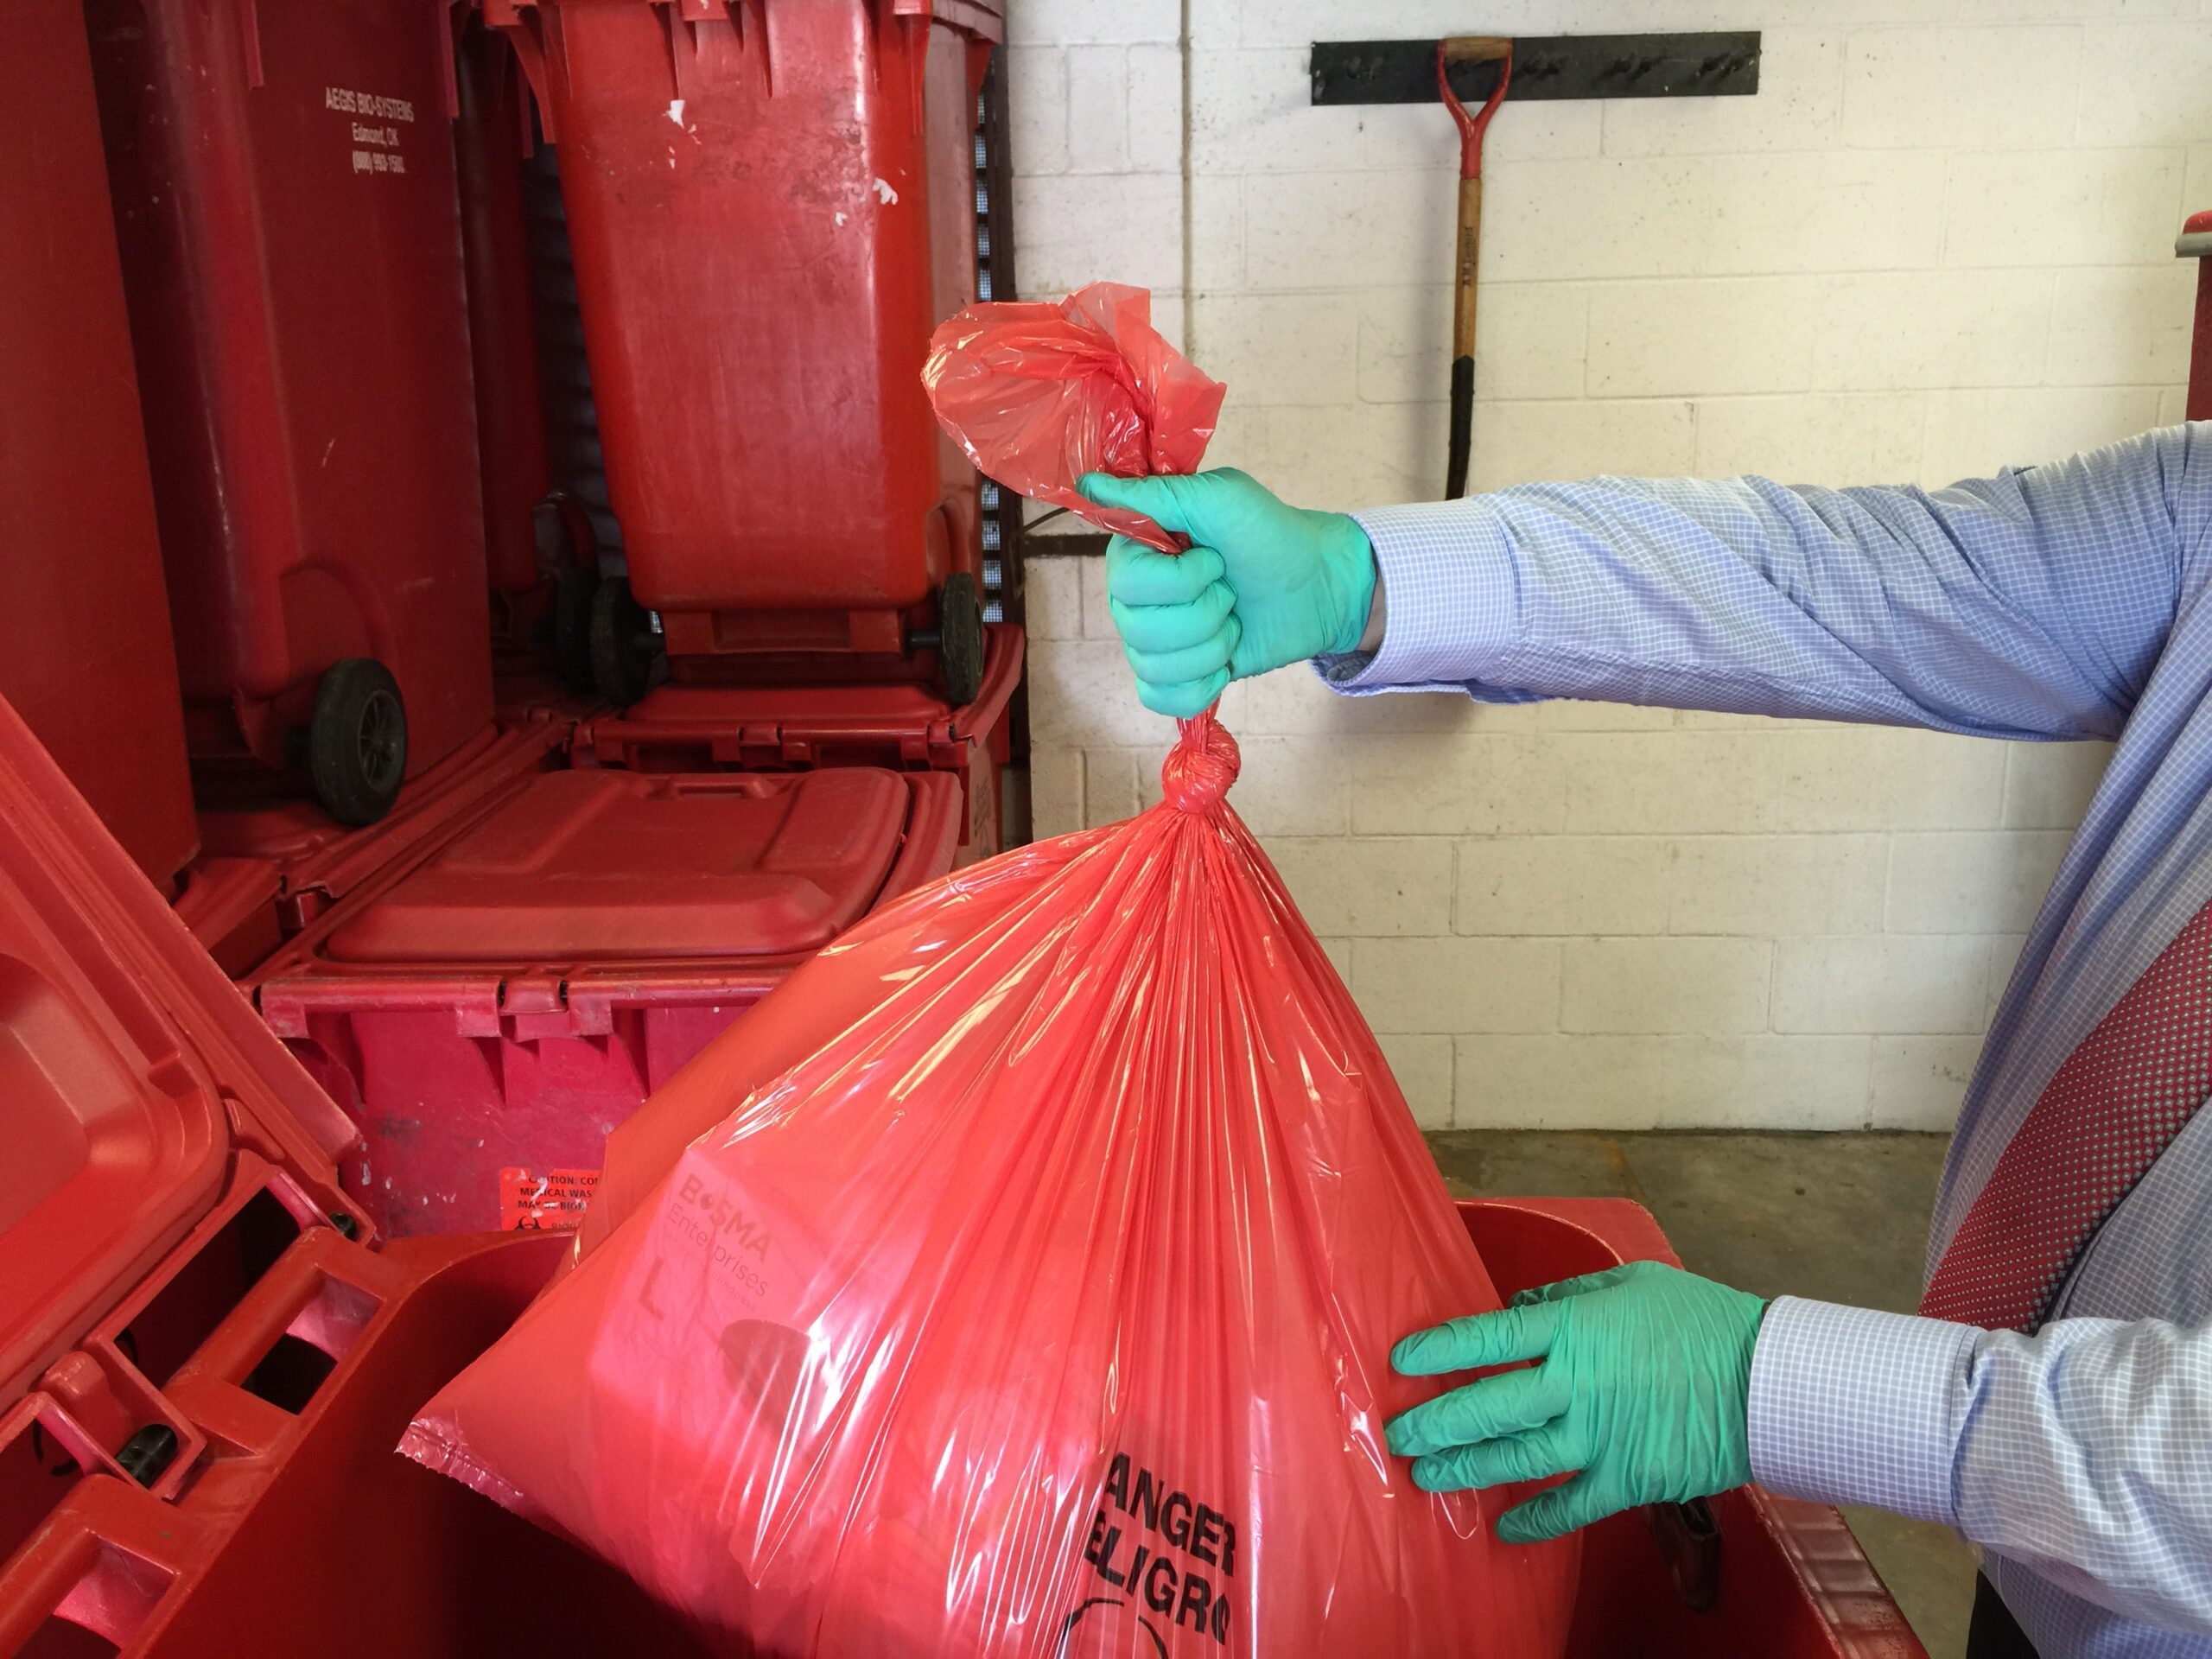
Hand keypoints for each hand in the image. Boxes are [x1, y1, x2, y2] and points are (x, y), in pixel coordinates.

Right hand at [1075, 469, 1376, 718]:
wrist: (1317, 586)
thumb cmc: (1270, 535)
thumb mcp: (1219, 497)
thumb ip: (1154, 493)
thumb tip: (1088, 485)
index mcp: (1137, 553)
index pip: (1127, 582)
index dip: (1179, 579)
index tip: (1212, 557)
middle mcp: (1133, 598)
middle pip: (1139, 629)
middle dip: (1203, 613)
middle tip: (1229, 590)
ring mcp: (1151, 641)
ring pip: (1155, 666)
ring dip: (1211, 646)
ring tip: (1233, 620)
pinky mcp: (1174, 677)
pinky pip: (1161, 697)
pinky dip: (1202, 685)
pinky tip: (1223, 663)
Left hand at [1385, 1261, 1767, 1543]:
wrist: (1767, 1380)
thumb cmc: (1703, 1320)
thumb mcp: (1633, 1282)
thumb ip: (1572, 1292)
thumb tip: (1524, 1302)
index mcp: (1574, 1328)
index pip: (1488, 1337)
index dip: (1439, 1349)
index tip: (1401, 1360)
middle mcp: (1576, 1384)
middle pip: (1487, 1407)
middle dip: (1435, 1422)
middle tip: (1398, 1434)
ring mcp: (1599, 1437)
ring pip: (1516, 1459)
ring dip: (1467, 1469)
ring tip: (1429, 1476)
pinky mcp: (1627, 1479)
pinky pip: (1570, 1506)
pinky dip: (1535, 1521)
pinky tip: (1504, 1528)